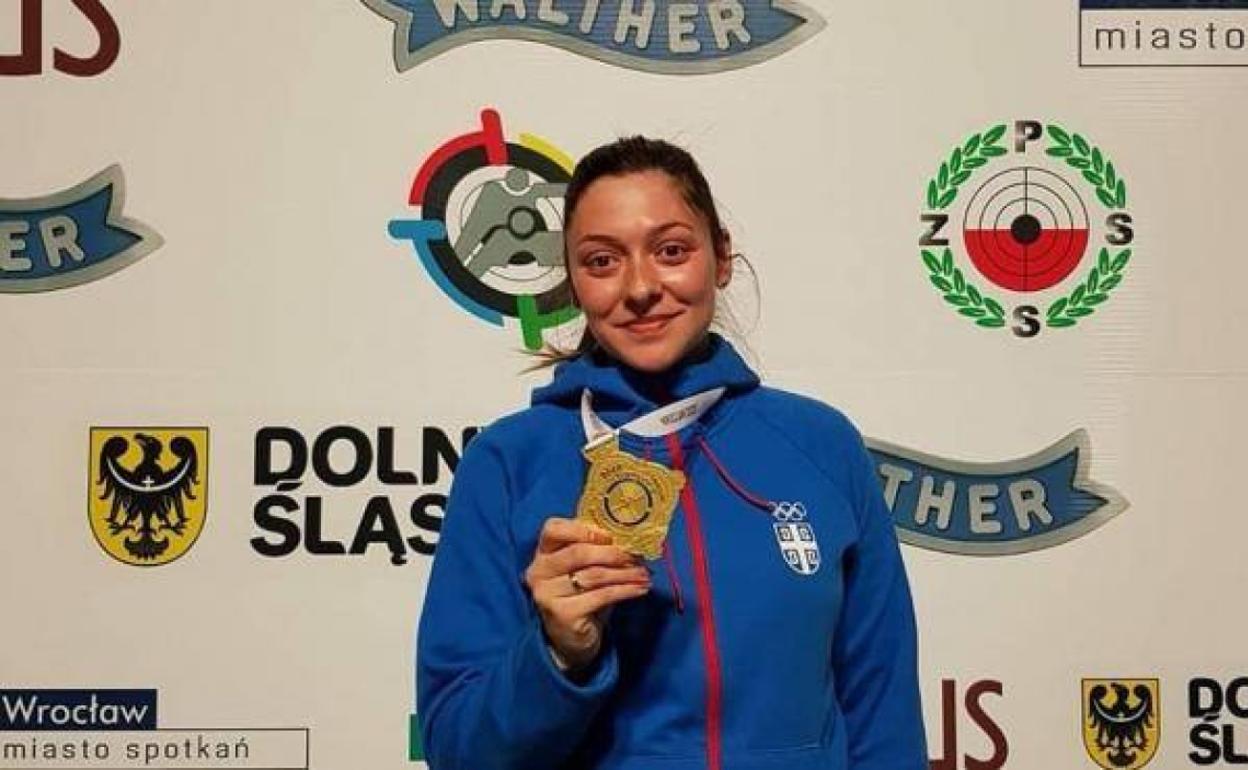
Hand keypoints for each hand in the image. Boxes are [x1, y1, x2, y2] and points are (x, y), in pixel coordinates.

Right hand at [523, 518, 650, 672]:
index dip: (582, 529)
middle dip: (613, 553)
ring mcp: (548, 594)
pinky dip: (625, 591)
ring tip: (644, 573)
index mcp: (543, 553)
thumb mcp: (583, 569)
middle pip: (578, 553)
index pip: (553, 530)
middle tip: (636, 556)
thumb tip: (630, 537)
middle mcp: (539, 572)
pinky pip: (601, 596)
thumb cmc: (580, 595)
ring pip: (594, 575)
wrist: (570, 638)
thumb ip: (595, 549)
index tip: (610, 535)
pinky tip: (640, 589)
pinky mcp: (563, 614)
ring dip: (624, 573)